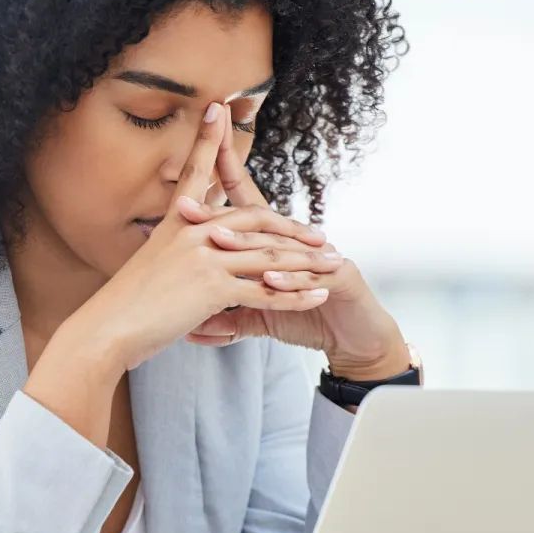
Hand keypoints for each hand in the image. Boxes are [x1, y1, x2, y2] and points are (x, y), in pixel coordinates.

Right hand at [81, 102, 345, 371]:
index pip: (197, 172)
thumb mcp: (149, 264)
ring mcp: (204, 258)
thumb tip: (182, 242)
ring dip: (306, 262)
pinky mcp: (212, 287)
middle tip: (320, 235)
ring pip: (268, 256)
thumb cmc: (124, 304)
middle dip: (292, 228)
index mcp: (177, 223)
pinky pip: (265, 290)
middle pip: (255, 219)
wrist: (106, 329)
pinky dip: (296, 295)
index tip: (219, 108)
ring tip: (333, 264)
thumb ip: (172, 249)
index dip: (209, 141)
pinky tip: (320, 295)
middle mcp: (192, 232)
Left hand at [180, 105, 410, 378]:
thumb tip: (191, 329)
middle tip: (184, 207)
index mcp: (275, 247)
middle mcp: (296, 244)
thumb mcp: (262, 318)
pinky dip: (288, 281)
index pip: (242, 214)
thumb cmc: (308, 320)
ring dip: (246, 244)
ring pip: (278, 248)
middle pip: (253, 222)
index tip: (177, 191)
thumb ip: (229, 319)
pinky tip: (268, 281)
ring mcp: (320, 257)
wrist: (356, 341)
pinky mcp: (342, 277)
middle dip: (219, 213)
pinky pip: (311, 277)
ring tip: (216, 240)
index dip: (215, 199)